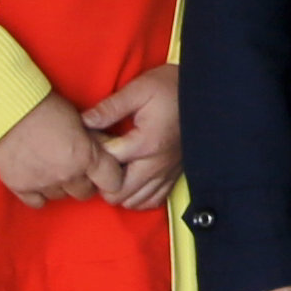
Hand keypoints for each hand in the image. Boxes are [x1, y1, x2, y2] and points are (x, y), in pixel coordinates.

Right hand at [0, 92, 124, 207]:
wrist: (5, 108)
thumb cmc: (44, 107)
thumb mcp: (79, 120)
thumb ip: (93, 142)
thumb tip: (107, 151)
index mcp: (86, 156)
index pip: (112, 182)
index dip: (110, 176)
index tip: (104, 171)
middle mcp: (67, 175)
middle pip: (85, 192)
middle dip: (84, 181)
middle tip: (76, 166)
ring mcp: (43, 183)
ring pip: (61, 196)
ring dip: (60, 185)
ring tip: (52, 167)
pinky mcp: (20, 187)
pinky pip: (37, 202)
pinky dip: (39, 193)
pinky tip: (37, 177)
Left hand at [86, 65, 185, 211]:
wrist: (207, 94)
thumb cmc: (172, 89)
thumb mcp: (139, 90)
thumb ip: (110, 108)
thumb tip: (84, 121)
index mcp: (145, 143)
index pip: (106, 161)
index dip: (92, 152)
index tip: (90, 139)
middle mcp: (156, 164)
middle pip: (118, 192)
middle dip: (102, 180)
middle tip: (99, 159)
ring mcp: (166, 173)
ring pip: (134, 201)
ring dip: (119, 190)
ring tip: (113, 170)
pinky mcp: (173, 176)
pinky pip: (152, 201)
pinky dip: (138, 197)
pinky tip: (131, 180)